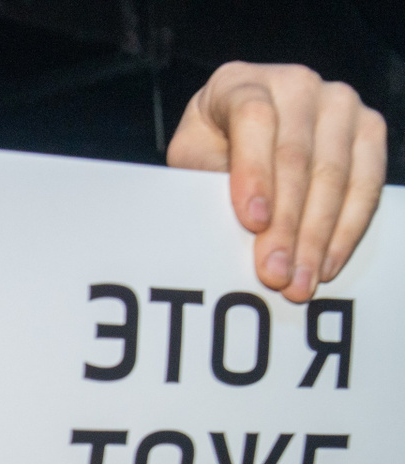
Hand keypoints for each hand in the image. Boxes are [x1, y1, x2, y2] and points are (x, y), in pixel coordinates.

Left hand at [167, 62, 387, 302]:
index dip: (254, 172)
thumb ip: (206, 182)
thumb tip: (235, 235)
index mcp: (239, 83)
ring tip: (299, 282)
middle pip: (296, 156)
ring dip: (318, 236)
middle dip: (287, 224)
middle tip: (275, 275)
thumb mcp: (192, 160)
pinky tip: (327, 262)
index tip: (252, 222)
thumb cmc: (211, 149)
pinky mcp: (369, 127)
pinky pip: (367, 181)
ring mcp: (338, 102)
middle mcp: (295, 83)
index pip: (253, 121)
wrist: (248, 133)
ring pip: (334, 174)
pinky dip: (347, 228)